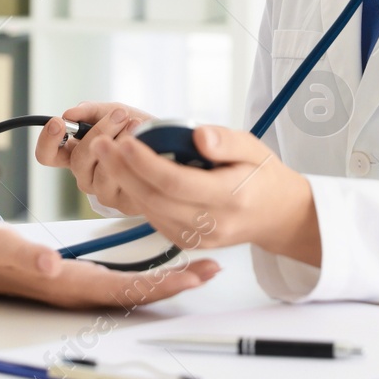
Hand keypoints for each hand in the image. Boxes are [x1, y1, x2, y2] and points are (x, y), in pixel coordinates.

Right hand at [0, 220, 219, 307]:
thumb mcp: (4, 247)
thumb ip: (27, 256)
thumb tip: (53, 264)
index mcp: (71, 284)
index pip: (126, 288)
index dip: (161, 284)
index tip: (193, 276)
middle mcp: (82, 289)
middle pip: (139, 291)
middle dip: (177, 282)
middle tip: (213, 269)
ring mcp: (82, 284)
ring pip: (135, 286)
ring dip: (168, 278)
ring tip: (200, 267)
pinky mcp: (80, 275)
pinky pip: (124, 277)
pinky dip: (150, 272)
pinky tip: (164, 262)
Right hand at [34, 102, 152, 214]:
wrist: (168, 143)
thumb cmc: (134, 128)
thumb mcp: (111, 111)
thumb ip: (89, 111)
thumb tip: (69, 113)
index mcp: (74, 154)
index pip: (47, 155)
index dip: (47, 141)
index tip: (58, 123)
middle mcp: (85, 175)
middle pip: (78, 160)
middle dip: (100, 131)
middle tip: (119, 114)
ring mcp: (103, 191)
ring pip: (100, 173)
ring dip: (120, 143)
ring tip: (136, 125)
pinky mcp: (125, 203)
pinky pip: (123, 183)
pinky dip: (133, 160)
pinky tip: (143, 145)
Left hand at [87, 125, 320, 263]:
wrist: (277, 215)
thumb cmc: (262, 175)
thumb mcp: (253, 147)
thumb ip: (226, 141)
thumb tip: (198, 135)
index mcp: (231, 197)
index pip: (176, 182)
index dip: (145, 163)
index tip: (124, 140)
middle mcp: (213, 224)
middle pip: (155, 198)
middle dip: (123, 170)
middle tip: (101, 142)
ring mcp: (199, 238)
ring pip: (150, 210)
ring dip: (124, 182)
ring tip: (107, 152)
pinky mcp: (188, 242)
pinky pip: (155, 218)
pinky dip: (138, 195)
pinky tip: (127, 173)